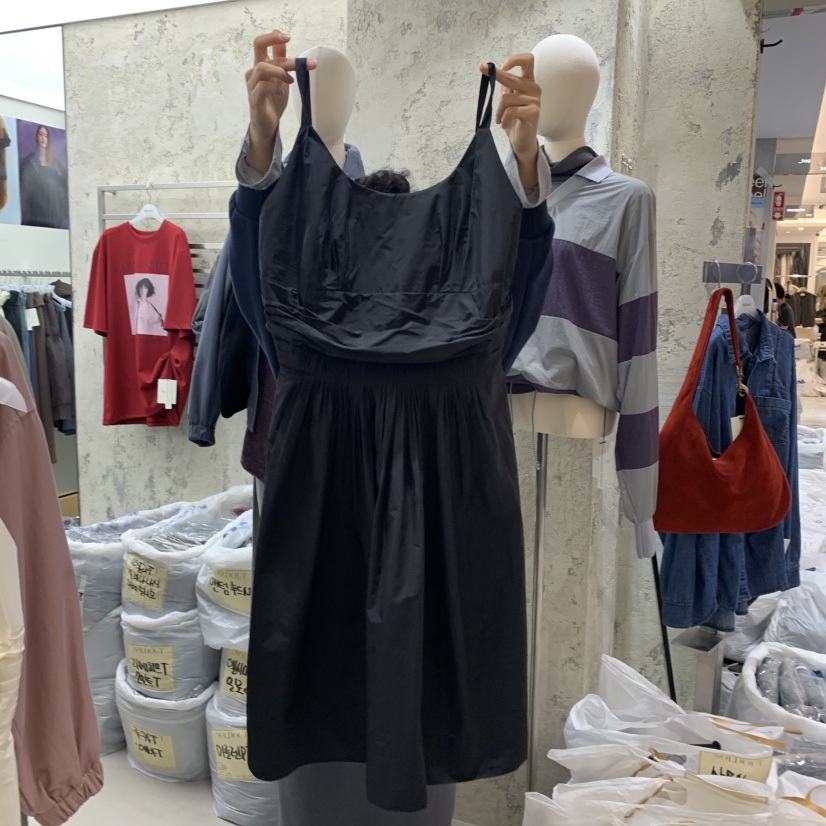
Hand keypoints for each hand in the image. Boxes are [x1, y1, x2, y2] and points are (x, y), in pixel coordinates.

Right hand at [244, 30, 315, 173]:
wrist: (267, 124)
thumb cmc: (273, 100)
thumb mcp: (281, 77)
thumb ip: (280, 59)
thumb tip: (282, 38)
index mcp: (260, 65)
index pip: (260, 43)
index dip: (272, 37)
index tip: (288, 37)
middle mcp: (253, 72)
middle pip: (259, 50)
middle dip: (278, 47)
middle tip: (304, 62)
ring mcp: (252, 85)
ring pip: (263, 68)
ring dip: (280, 71)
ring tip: (290, 80)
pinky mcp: (253, 99)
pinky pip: (262, 86)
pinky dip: (274, 87)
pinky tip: (280, 93)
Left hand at [481, 54, 540, 189]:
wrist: (522, 141)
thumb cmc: (514, 120)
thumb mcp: (507, 101)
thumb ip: (504, 88)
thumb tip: (492, 73)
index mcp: (528, 82)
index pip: (528, 60)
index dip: (514, 59)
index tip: (501, 65)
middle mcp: (533, 88)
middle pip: (512, 77)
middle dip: (496, 73)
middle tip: (481, 67)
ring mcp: (534, 100)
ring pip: (506, 98)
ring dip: (498, 111)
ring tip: (499, 119)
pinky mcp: (533, 112)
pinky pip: (510, 111)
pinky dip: (504, 118)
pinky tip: (504, 124)